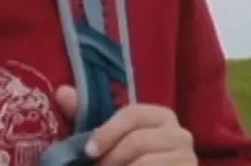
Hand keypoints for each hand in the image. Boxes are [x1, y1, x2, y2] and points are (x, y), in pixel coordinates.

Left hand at [55, 85, 195, 164]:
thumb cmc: (126, 161)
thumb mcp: (107, 139)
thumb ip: (85, 117)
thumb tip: (62, 92)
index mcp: (160, 116)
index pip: (133, 114)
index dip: (107, 132)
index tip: (88, 152)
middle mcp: (180, 133)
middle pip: (138, 141)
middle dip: (112, 158)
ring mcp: (188, 158)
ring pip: (145, 162)